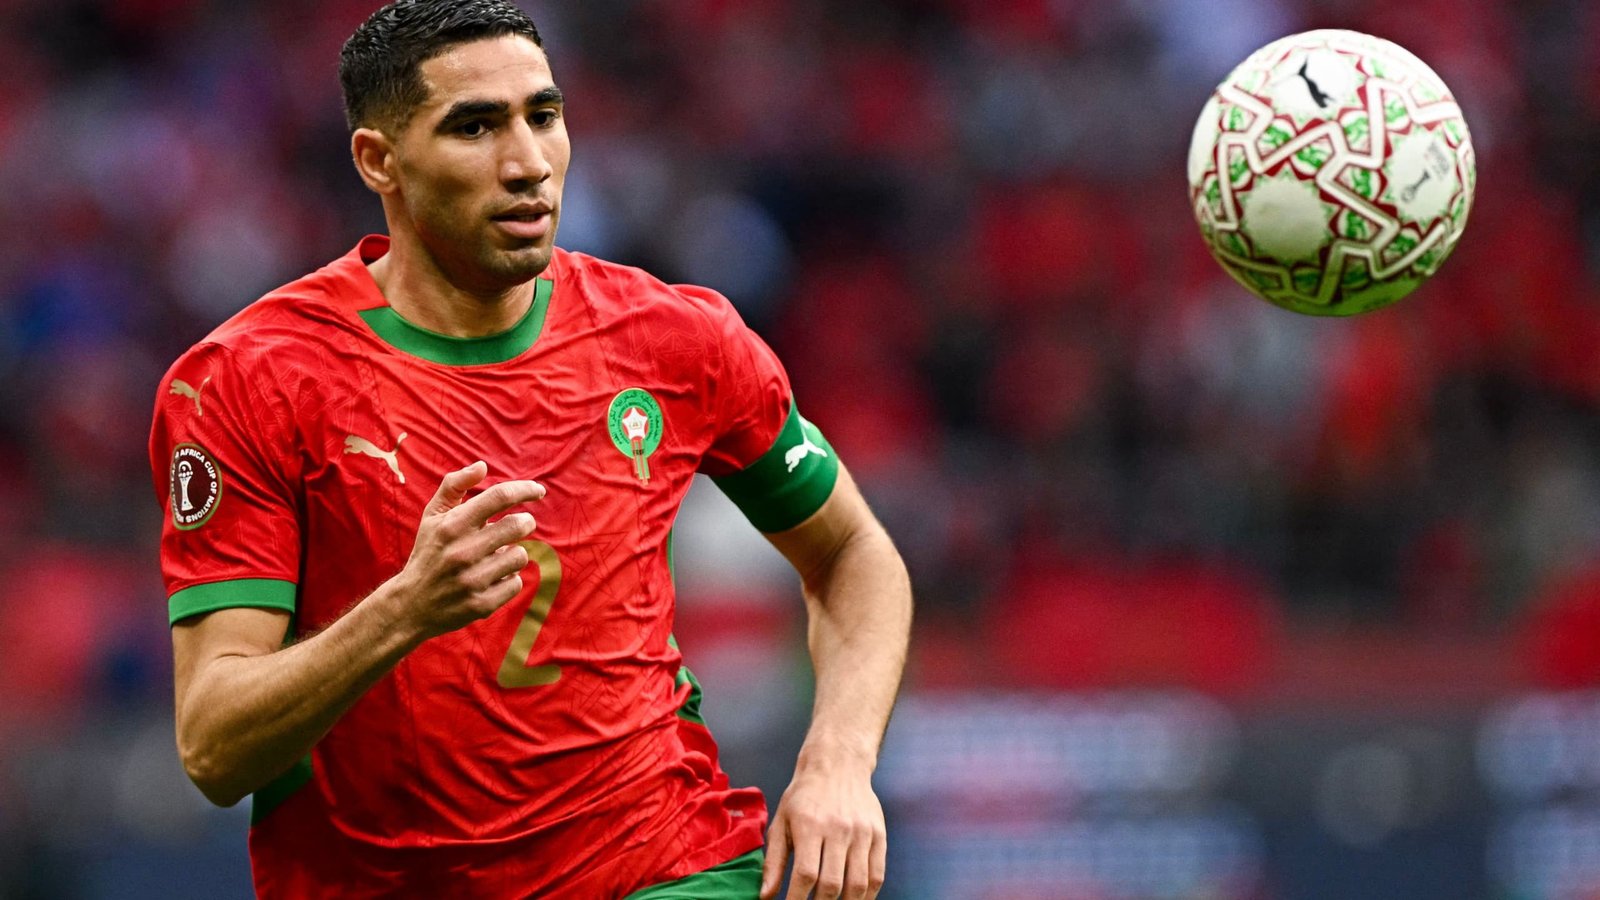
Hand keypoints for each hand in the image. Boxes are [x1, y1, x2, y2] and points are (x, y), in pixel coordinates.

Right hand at [386, 461, 544, 638]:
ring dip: (514, 553)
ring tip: (497, 556)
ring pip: (520, 556)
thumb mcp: (432, 517)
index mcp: (452, 525)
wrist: (411, 605)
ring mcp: (473, 580)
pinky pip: (516, 583)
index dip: (524, 490)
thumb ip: (454, 486)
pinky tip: (491, 579)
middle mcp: (463, 551)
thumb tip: (482, 465)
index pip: (498, 497)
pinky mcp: (482, 604)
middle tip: (520, 525)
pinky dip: (509, 579)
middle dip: (525, 522)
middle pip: (518, 525)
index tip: (538, 491)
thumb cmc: (428, 553)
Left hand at [761, 759, 886, 899]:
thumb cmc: (804, 796)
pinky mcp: (879, 835)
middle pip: (832, 883)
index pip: (806, 874)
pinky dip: (867, 895)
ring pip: (857, 884)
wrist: (838, 764)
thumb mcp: (782, 822)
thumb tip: (765, 896)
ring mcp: (862, 833)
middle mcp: (838, 829)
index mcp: (810, 825)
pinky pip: (877, 874)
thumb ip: (773, 861)